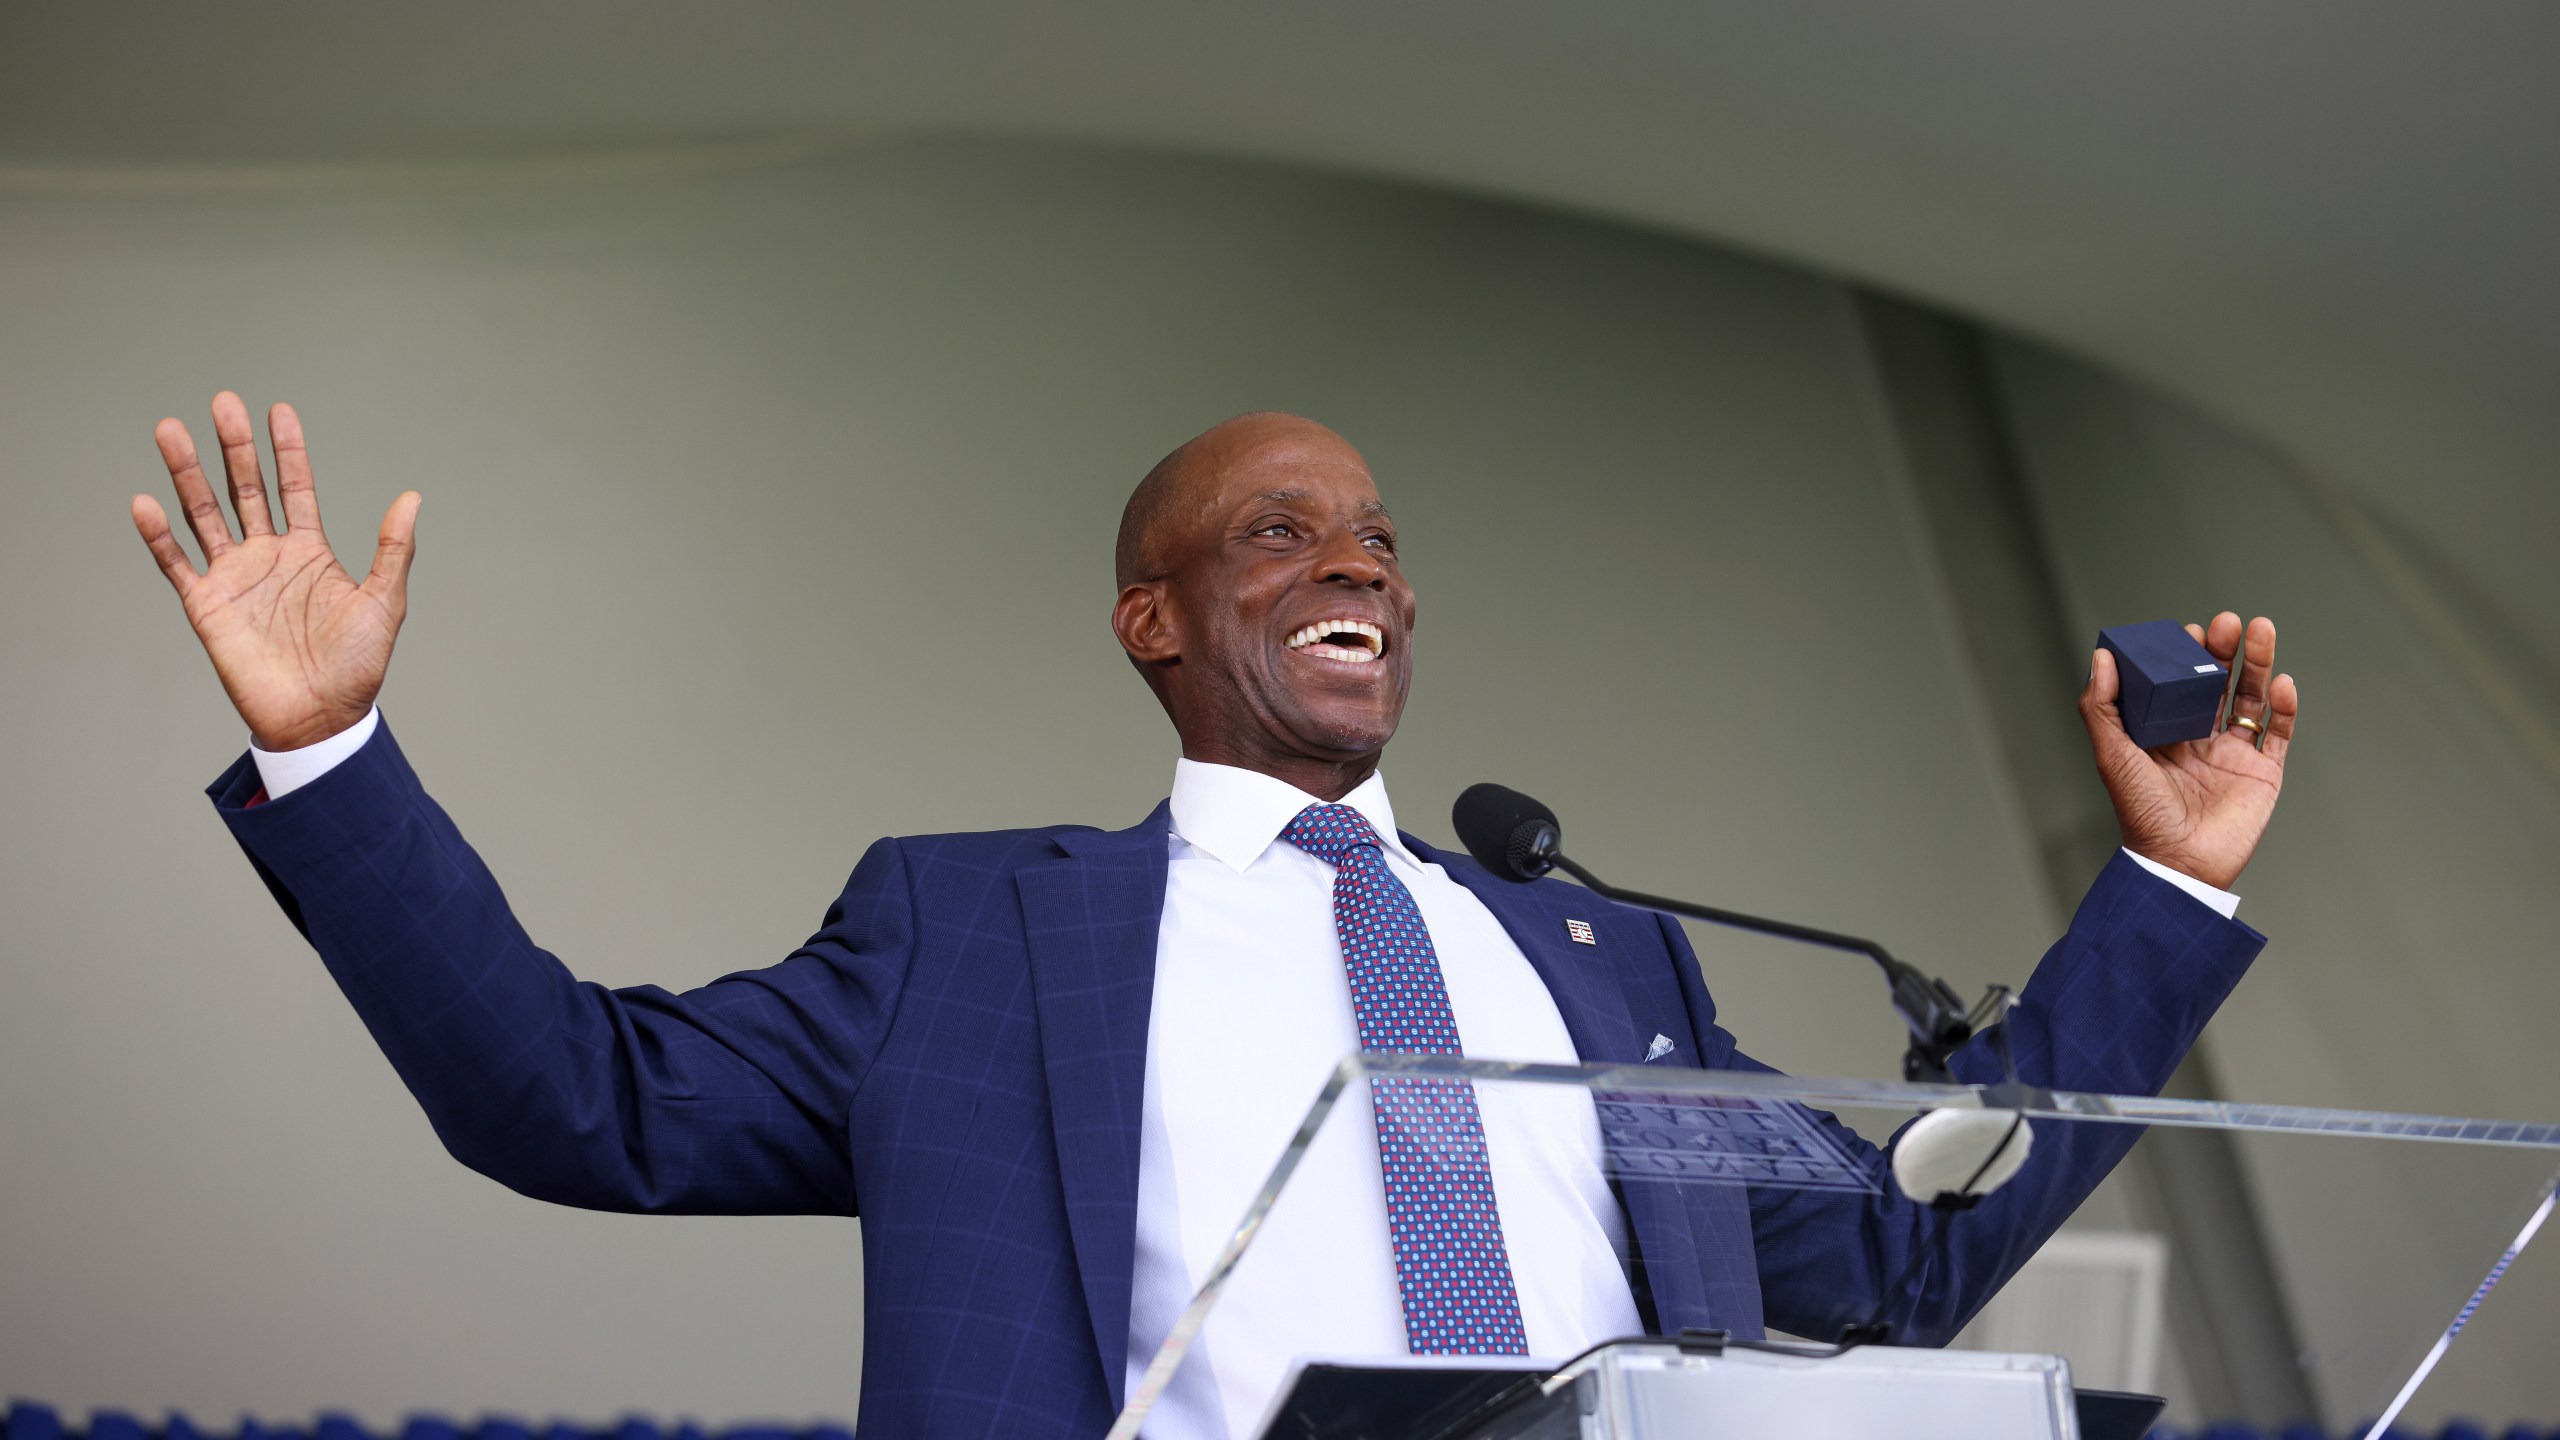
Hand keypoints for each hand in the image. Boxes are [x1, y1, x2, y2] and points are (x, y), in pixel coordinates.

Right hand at [132, 393, 420, 752]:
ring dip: (187, 474)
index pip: (294, 488)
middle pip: (245, 489)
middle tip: (223, 401)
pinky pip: (176, 564)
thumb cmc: (355, 667)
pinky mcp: (206, 606)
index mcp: (309, 552)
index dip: (287, 451)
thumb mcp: (384, 602)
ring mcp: (234, 578)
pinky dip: (159, 535)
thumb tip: (413, 497)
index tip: (279, 411)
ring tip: (170, 430)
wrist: (320, 718)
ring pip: (205, 514)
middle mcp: (268, 558)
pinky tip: (146, 502)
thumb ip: (393, 550)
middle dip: (234, 447)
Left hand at [2078, 613, 2298, 890]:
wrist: (2180, 862)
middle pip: (2218, 683)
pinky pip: (2279, 734)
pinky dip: (2286, 707)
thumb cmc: (2141, 813)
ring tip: (2260, 629)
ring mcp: (2233, 755)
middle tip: (2227, 622)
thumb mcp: (2112, 755)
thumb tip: (2102, 657)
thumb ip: (2102, 707)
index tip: (2189, 631)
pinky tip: (2283, 682)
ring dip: (2259, 664)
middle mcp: (2199, 739)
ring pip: (2252, 699)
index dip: (2185, 655)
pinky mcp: (2263, 774)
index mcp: (2163, 733)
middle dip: (2224, 650)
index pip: (2178, 682)